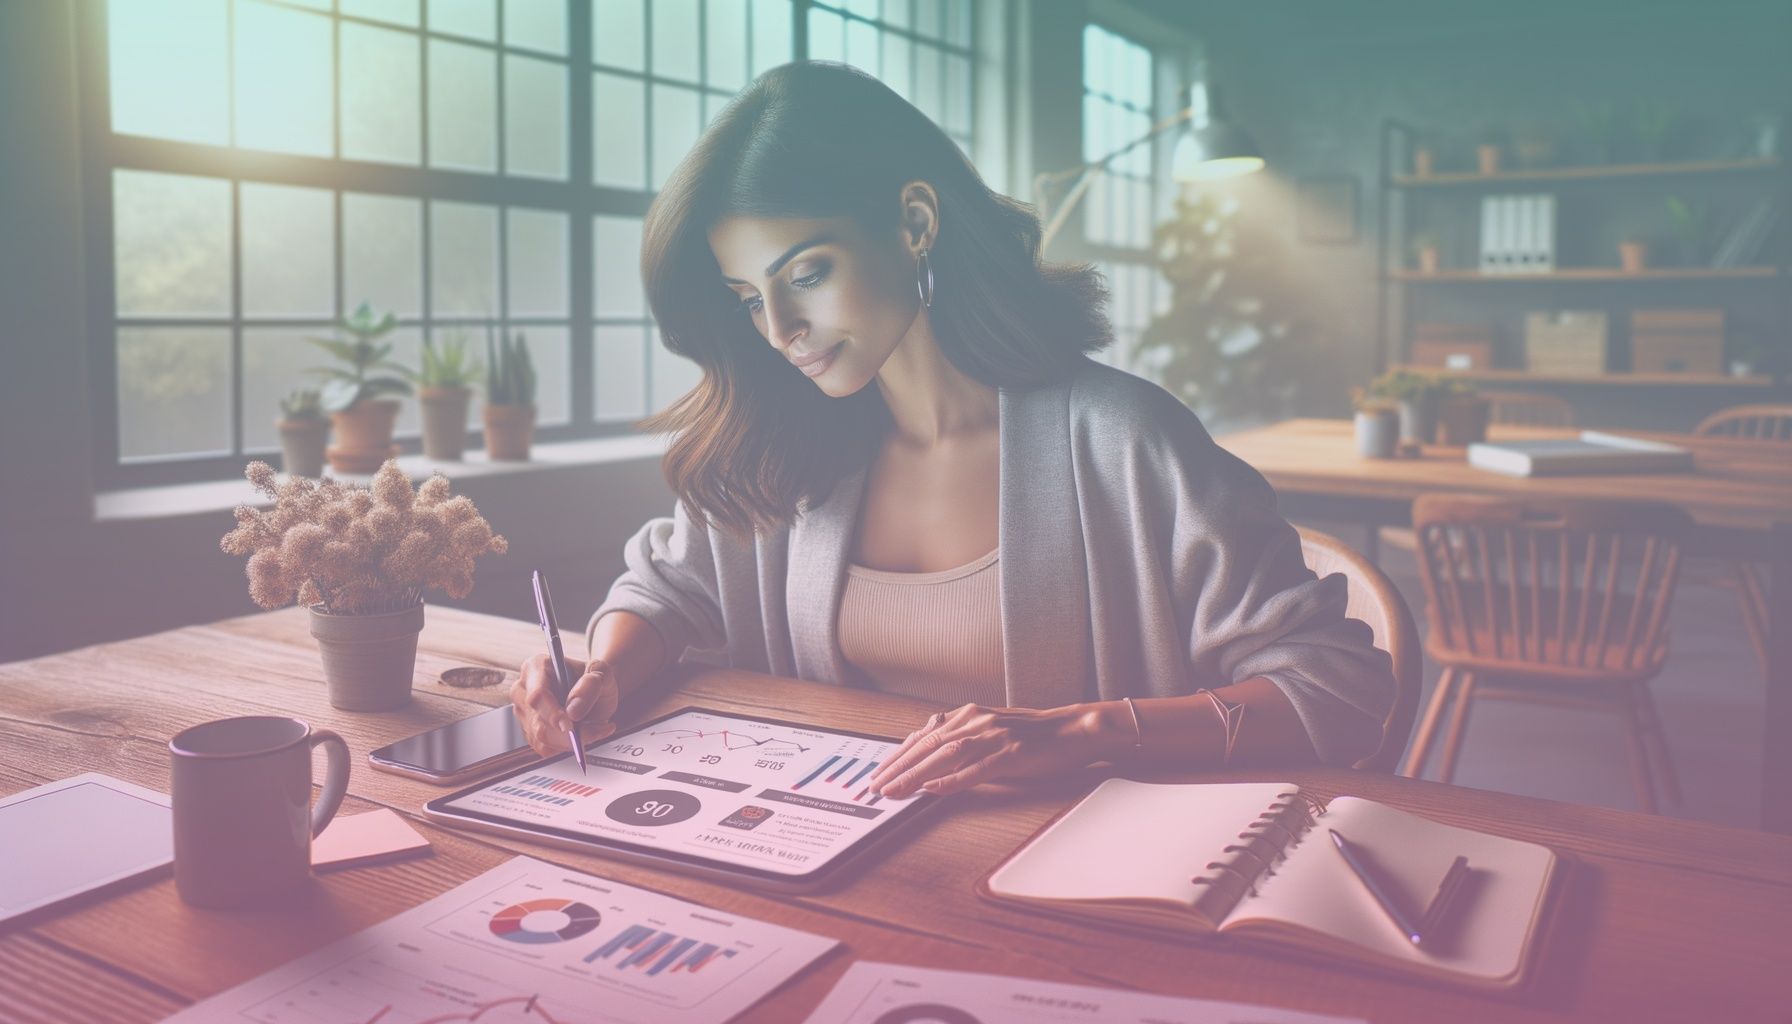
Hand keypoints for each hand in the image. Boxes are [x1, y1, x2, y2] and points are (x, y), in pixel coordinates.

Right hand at [509, 653, 620, 757]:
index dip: (552, 713)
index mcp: (535, 667)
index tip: (570, 726)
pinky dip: (566, 746)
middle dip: (567, 732)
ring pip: (541, 738)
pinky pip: (545, 748)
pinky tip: (581, 734)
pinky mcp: (529, 732)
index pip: (537, 695)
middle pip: (537, 721)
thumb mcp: (602, 673)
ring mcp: (523, 713)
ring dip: (571, 740)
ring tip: (594, 727)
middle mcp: (523, 690)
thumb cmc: (594, 680)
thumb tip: (573, 710)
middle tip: (596, 728)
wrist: (596, 693)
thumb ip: (591, 685)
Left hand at [867, 703, 1105, 798]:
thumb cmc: (1036, 734)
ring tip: (895, 791)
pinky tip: (934, 790)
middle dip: (898, 767)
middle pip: (928, 745)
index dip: (899, 755)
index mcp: (970, 715)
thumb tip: (934, 750)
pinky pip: (977, 769)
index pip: (924, 736)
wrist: (1075, 729)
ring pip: (945, 756)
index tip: (879, 772)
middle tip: (875, 787)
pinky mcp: (1012, 754)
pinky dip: (953, 780)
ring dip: (916, 775)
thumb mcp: (993, 729)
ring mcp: (994, 736)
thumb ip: (964, 737)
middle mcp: (977, 721)